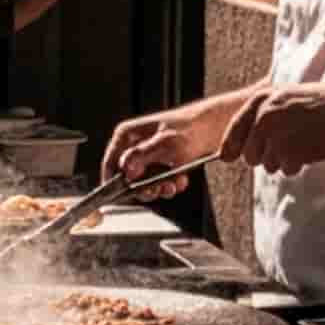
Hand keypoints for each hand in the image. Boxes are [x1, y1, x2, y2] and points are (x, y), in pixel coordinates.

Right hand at [101, 96, 247, 195]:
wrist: (214, 128)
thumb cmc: (190, 129)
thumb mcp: (165, 144)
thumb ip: (142, 156)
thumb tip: (125, 170)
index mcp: (127, 135)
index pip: (110, 164)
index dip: (114, 183)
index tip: (123, 196)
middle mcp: (133, 145)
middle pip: (127, 178)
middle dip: (144, 187)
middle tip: (157, 189)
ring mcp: (146, 155)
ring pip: (144, 183)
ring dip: (160, 188)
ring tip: (173, 184)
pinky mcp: (159, 162)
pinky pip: (158, 182)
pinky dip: (170, 185)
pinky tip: (180, 179)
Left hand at [218, 84, 324, 175]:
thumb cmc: (318, 105)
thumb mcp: (284, 99)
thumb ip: (261, 118)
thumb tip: (232, 151)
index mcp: (261, 101)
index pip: (235, 128)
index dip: (230, 145)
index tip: (225, 157)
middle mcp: (264, 118)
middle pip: (250, 154)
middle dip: (263, 156)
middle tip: (285, 146)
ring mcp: (276, 136)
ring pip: (268, 164)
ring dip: (283, 160)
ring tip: (302, 143)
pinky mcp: (290, 152)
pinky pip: (286, 169)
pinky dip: (297, 165)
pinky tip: (309, 149)